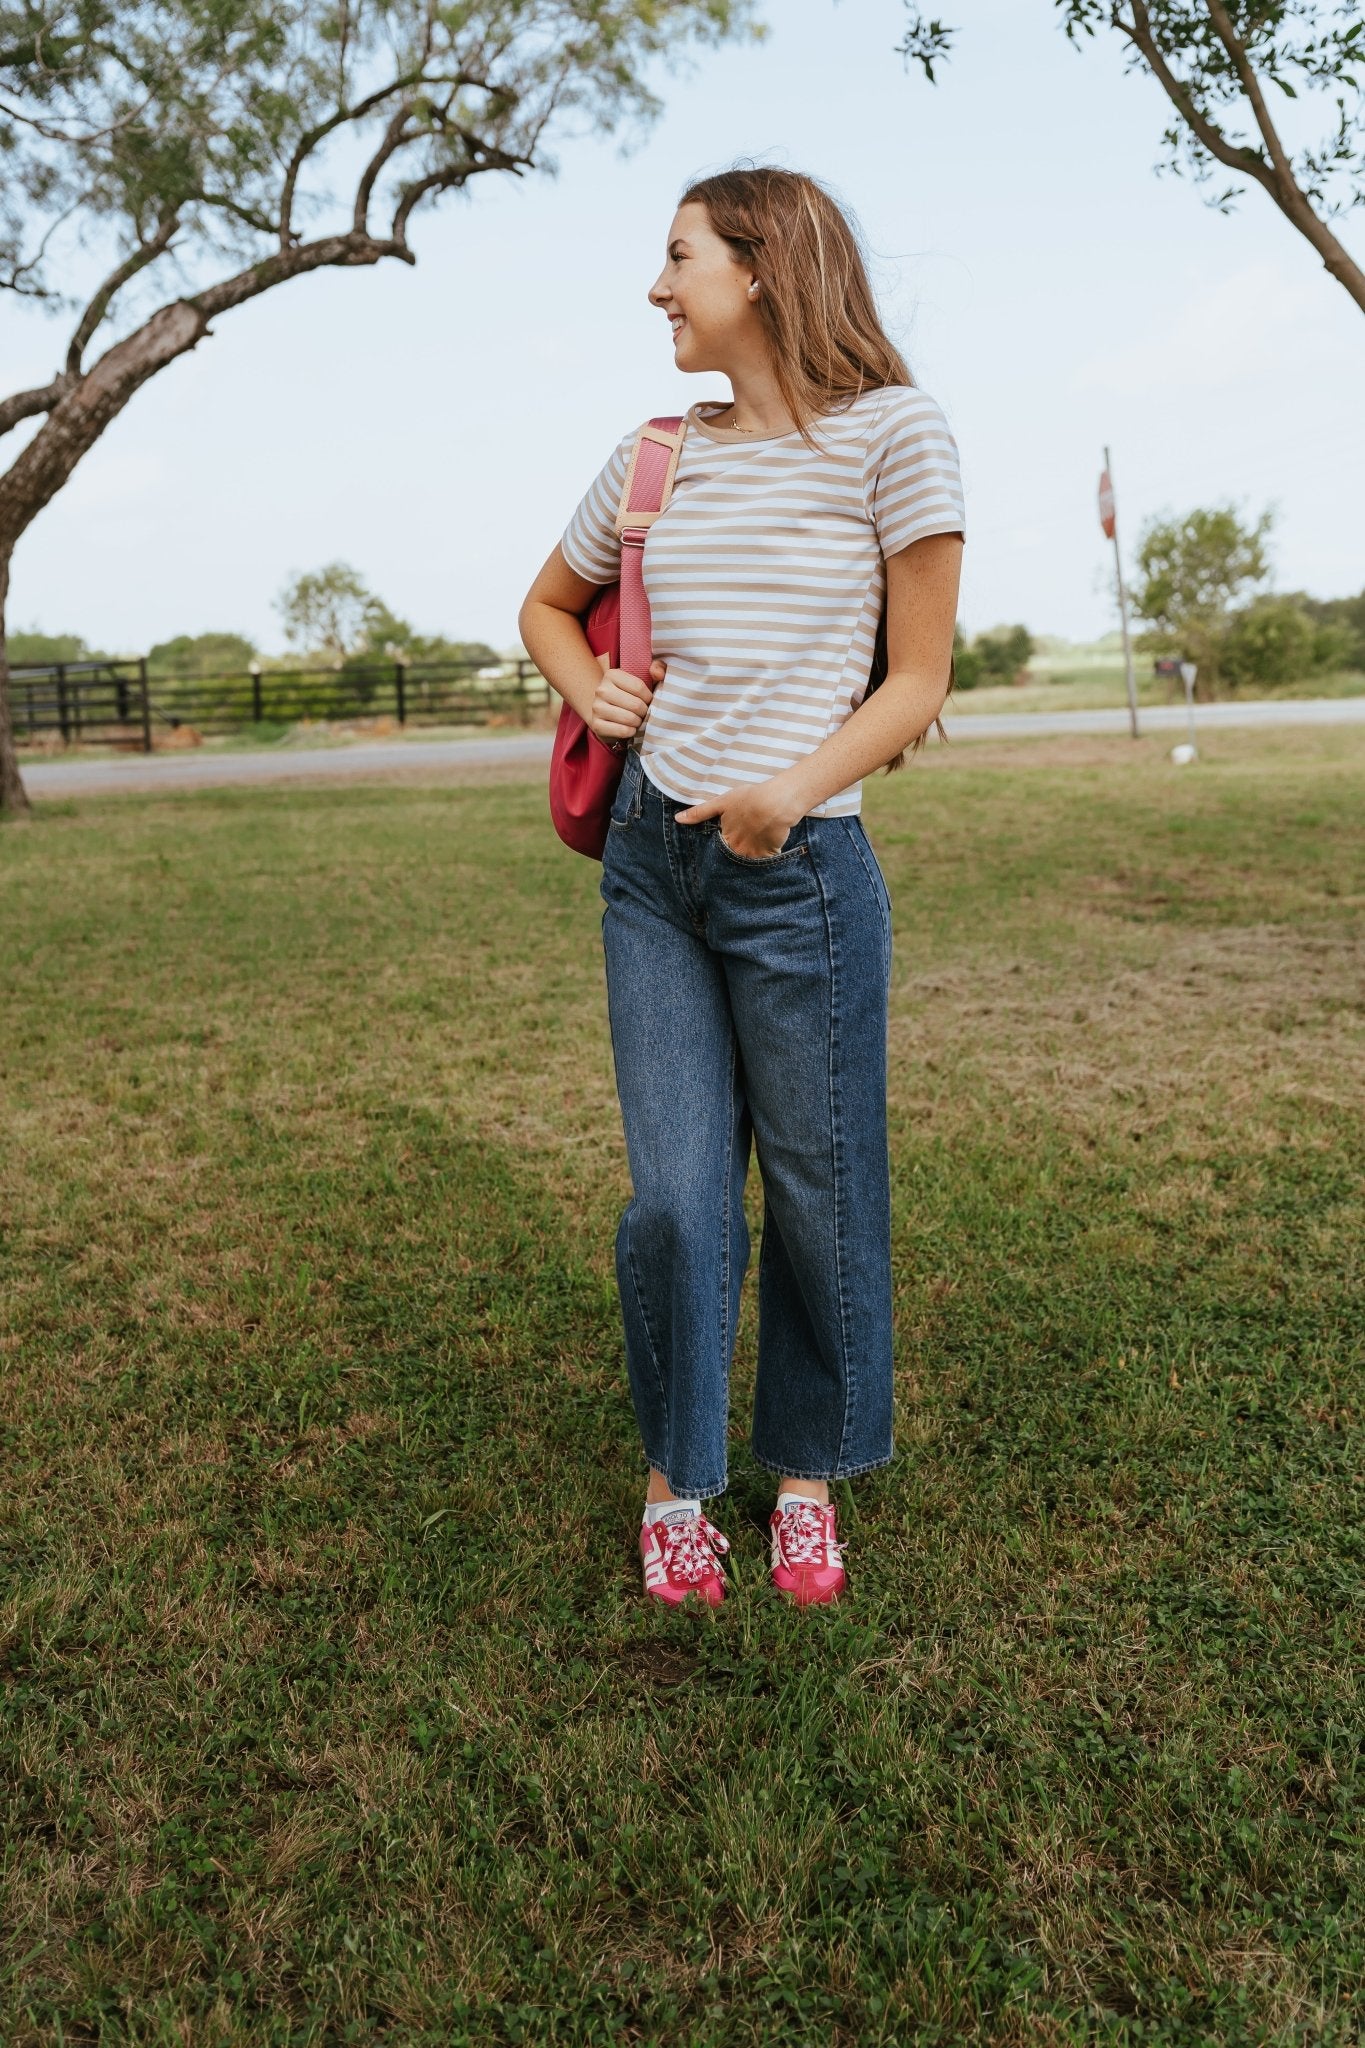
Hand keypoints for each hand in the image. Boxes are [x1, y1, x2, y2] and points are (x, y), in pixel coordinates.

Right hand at [588, 653, 665, 744]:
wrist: (607, 713)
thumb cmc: (631, 695)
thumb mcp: (643, 679)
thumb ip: (658, 669)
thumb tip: (658, 674)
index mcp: (612, 675)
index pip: (639, 687)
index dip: (648, 697)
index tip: (648, 701)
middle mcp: (601, 690)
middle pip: (635, 705)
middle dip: (644, 712)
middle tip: (643, 713)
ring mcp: (597, 708)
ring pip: (629, 719)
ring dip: (638, 722)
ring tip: (637, 720)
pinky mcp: (597, 725)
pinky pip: (622, 731)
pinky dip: (631, 732)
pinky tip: (630, 729)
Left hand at [675, 772, 804, 858]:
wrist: (775, 803)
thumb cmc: (749, 799)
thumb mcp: (721, 802)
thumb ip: (699, 812)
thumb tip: (678, 819)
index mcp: (726, 839)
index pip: (718, 852)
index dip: (719, 851)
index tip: (722, 848)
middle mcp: (738, 850)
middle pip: (732, 860)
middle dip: (732, 860)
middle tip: (735, 856)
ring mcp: (754, 854)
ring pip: (748, 864)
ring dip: (747, 862)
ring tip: (749, 855)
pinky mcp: (770, 854)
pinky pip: (765, 864)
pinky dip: (764, 862)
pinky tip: (765, 855)